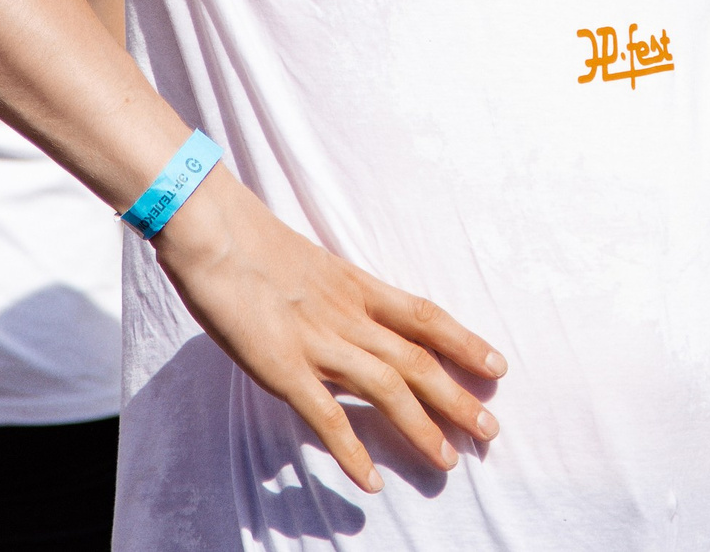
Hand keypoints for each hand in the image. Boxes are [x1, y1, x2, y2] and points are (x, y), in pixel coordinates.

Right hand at [153, 175, 504, 491]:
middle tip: (491, 428)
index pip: (425, 316)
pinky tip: (371, 479)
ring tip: (449, 460)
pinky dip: (352, 450)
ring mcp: (319, 343)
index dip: (464, 341)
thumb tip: (354, 318)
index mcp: (356, 285)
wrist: (212, 230)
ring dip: (422, 427)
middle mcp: (348, 315)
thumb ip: (336, 294)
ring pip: (387, 389)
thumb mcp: (311, 263)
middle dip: (458, 397)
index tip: (497, 364)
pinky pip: (326, 416)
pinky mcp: (283, 368)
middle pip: (417, 360)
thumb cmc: (251, 241)